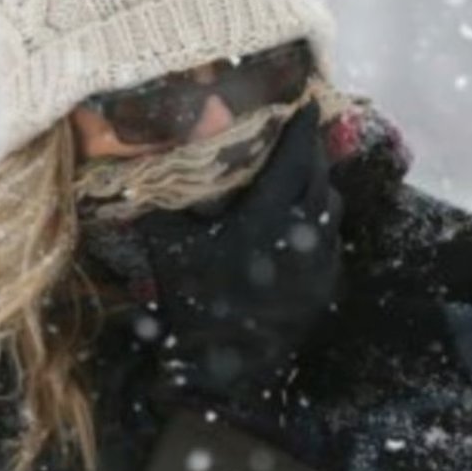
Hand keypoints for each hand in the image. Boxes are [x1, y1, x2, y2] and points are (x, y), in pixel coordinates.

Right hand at [129, 101, 344, 413]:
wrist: (224, 368)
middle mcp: (302, 233)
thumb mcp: (168, 247)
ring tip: (303, 171)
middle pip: (319, 176)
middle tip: (301, 132)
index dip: (302, 128)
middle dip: (312, 151)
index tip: (308, 102)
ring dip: (320, 183)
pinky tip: (301, 219)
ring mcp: (321, 261)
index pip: (293, 159)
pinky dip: (320, 219)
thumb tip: (139, 174)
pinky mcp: (327, 284)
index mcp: (265, 218)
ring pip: (330, 207)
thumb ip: (161, 202)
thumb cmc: (193, 301)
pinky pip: (332, 238)